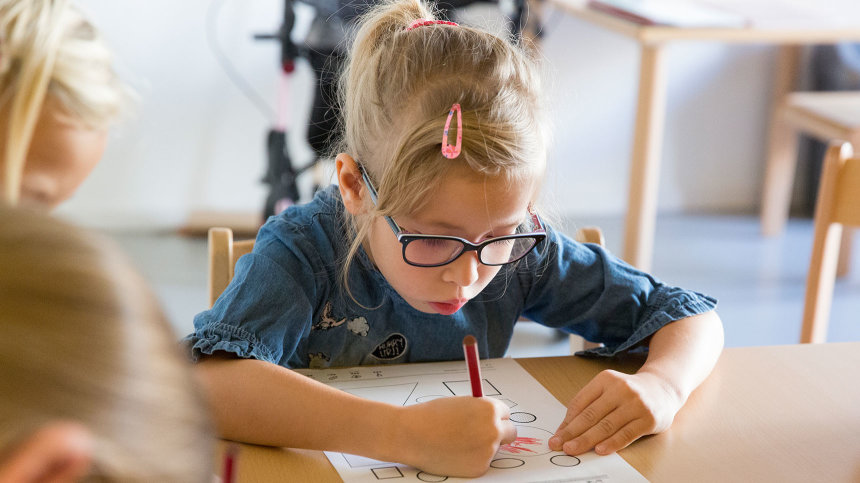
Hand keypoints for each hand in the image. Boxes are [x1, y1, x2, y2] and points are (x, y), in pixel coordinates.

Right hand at [395, 396, 515, 476]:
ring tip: (456, 441)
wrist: (411, 434)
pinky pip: (482, 462)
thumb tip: (492, 419)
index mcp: (489, 409)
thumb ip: (479, 411)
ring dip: (483, 446)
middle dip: (499, 433)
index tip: (489, 420)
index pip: (506, 413)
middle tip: (483, 433)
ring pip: (494, 449)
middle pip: (510, 432)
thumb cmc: (431, 416)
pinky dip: (472, 459)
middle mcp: (493, 430)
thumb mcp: (460, 404)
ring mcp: (487, 451)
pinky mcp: (479, 468)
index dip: (495, 416)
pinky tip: (454, 452)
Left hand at [548, 370, 681, 455]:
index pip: (581, 402)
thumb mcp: (608, 389)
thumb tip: (567, 428)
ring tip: (573, 449)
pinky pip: (626, 434)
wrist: (663, 388)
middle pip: (591, 415)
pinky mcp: (648, 419)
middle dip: (572, 432)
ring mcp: (636, 404)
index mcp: (606, 379)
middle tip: (558, 445)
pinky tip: (599, 450)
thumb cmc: (629, 392)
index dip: (567, 421)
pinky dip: (611, 443)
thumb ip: (589, 404)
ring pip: (606, 426)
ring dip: (587, 440)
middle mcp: (621, 389)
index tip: (557, 435)